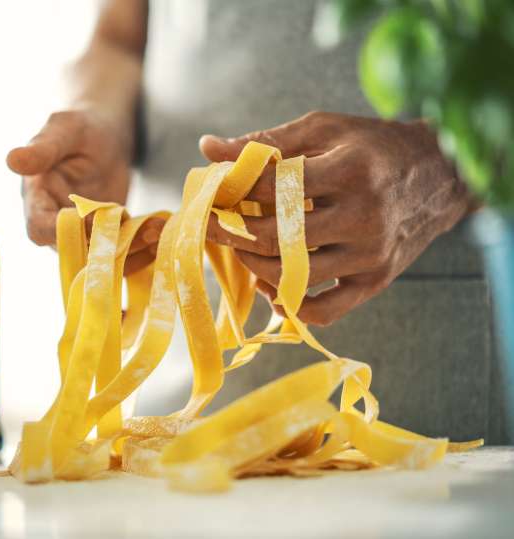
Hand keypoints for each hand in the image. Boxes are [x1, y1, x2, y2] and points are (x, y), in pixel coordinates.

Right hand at [7, 109, 162, 274]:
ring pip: (99, 257)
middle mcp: (55, 222)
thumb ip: (42, 149)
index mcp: (37, 199)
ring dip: (129, 251)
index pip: (38, 229)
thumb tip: (11, 160)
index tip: (92, 219)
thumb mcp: (64, 131)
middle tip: (139, 232)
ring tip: (156, 233)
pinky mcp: (105, 236)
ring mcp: (81, 233)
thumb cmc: (80, 127)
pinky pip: (118, 252)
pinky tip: (159, 232)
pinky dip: (140, 248)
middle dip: (105, 246)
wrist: (106, 134)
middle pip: (73, 250)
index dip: (63, 231)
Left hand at [200, 111, 474, 325]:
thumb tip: (207, 148)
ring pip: (292, 277)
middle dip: (231, 233)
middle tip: (212, 225)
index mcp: (350, 171)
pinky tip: (272, 285)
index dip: (231, 192)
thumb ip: (266, 141)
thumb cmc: (374, 147)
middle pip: (276, 238)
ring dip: (254, 266)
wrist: (442, 175)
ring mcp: (370, 255)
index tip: (210, 194)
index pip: (271, 188)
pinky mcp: (375, 281)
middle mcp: (363, 217)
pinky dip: (290, 305)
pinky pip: (324, 310)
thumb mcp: (324, 130)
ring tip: (242, 247)